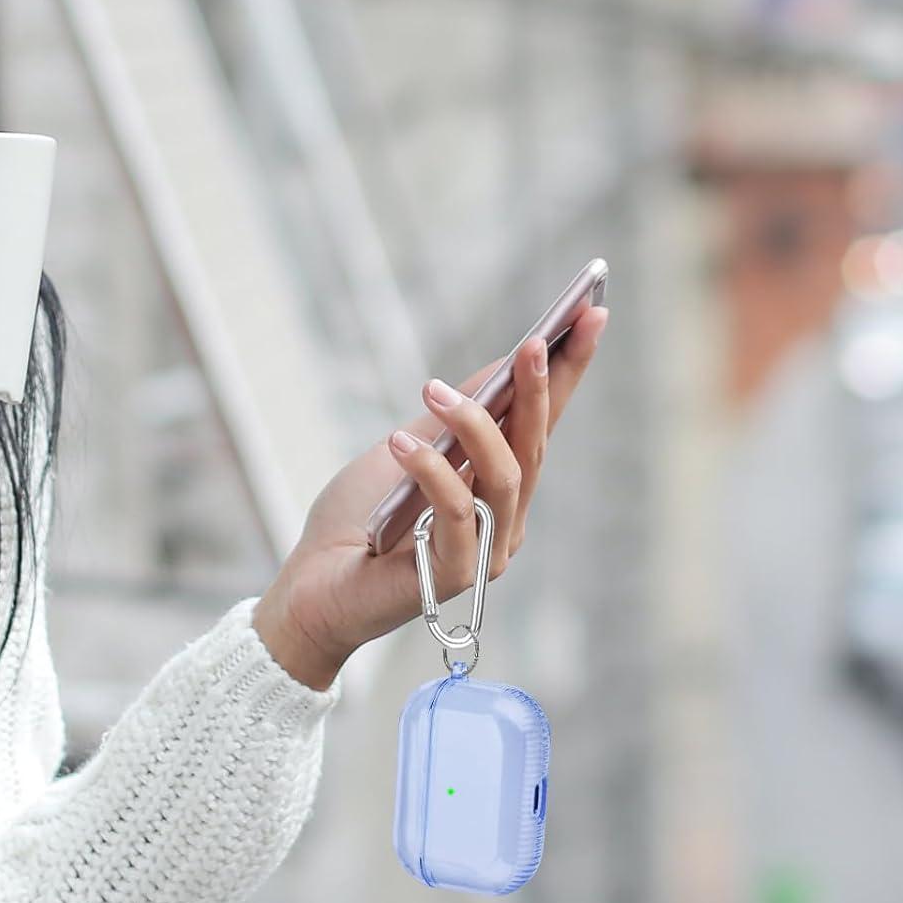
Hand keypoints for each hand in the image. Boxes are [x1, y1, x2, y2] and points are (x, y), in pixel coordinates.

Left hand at [251, 306, 608, 689]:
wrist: (310, 589)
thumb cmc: (356, 523)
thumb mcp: (403, 450)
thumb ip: (450, 419)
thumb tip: (501, 362)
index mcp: (494, 492)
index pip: (540, 426)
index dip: (568, 373)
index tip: (591, 313)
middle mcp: (501, 523)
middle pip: (533, 449)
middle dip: (540, 389)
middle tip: (535, 339)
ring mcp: (482, 553)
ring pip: (504, 478)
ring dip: (474, 426)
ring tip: (431, 389)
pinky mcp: (451, 576)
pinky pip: (456, 515)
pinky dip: (432, 473)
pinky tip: (400, 445)